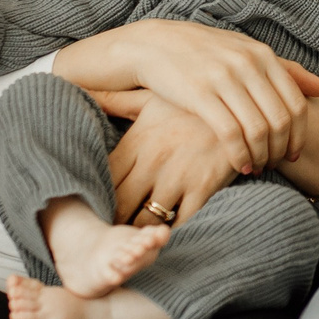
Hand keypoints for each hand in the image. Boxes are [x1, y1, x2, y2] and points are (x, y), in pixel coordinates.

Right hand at [59, 20, 318, 173]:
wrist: (153, 45)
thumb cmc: (204, 53)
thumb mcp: (245, 53)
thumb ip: (285, 71)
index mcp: (262, 55)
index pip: (296, 104)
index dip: (299, 136)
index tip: (293, 154)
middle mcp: (247, 65)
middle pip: (280, 121)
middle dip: (281, 150)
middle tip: (275, 165)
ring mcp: (223, 79)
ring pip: (258, 130)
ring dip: (261, 156)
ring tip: (257, 167)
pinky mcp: (200, 95)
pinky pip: (231, 134)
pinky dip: (240, 155)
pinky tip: (239, 165)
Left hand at [109, 97, 243, 227]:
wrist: (242, 107)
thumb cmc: (190, 105)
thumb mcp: (151, 97)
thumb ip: (115, 100)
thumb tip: (76, 83)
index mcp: (137, 140)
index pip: (105, 179)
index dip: (98, 196)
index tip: (99, 204)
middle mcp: (153, 161)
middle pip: (121, 205)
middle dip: (116, 220)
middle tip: (116, 228)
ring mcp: (179, 177)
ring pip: (147, 220)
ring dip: (141, 230)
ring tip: (138, 235)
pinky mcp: (203, 190)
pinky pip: (180, 222)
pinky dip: (171, 231)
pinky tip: (168, 230)